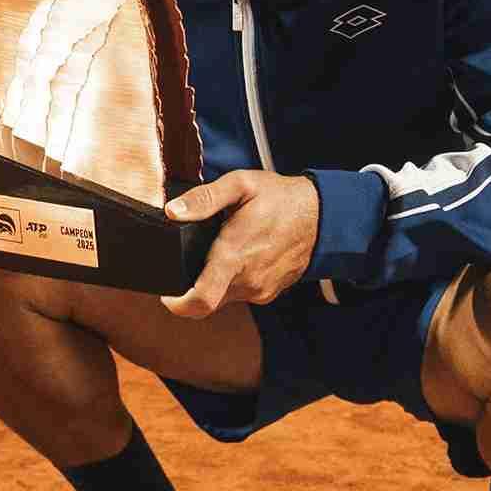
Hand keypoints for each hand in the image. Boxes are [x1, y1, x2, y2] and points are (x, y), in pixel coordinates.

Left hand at [158, 169, 319, 319]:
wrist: (322, 216)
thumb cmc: (281, 198)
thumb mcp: (240, 184)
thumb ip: (204, 198)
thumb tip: (172, 211)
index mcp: (234, 256)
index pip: (200, 301)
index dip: (177, 305)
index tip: (167, 295)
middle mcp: (247, 279)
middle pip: (208, 298)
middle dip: (195, 283)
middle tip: (194, 258)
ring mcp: (260, 289)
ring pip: (224, 295)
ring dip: (216, 279)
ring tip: (223, 249)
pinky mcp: (269, 292)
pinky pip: (241, 292)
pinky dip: (235, 279)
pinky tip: (243, 255)